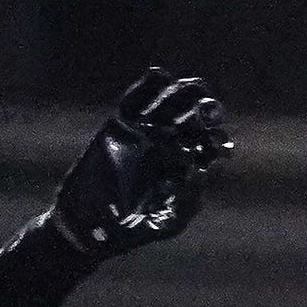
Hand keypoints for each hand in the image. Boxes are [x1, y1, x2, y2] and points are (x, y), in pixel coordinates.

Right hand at [48, 68, 233, 257]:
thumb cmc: (129, 232)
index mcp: (182, 167)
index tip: (219, 140)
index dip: (215, 139)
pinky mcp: (119, 125)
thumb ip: (187, 203)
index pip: (206, 145)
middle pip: (191, 118)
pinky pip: (135, 99)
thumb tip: (202, 172)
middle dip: (204, 110)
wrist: (87, 224)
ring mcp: (143, 133)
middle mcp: (166, 146)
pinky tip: (159, 75)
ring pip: (167, 103)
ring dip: (182, 92)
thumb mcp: (165, 224)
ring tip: (191, 87)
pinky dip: (146, 86)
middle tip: (209, 107)